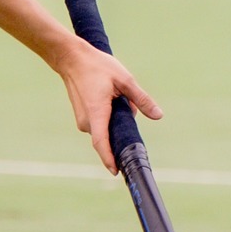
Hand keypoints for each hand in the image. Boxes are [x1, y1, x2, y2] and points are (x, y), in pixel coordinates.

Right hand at [60, 36, 160, 170]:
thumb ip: (141, 99)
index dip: (109, 159)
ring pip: (105, 129)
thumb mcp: (125, 80)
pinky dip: (109, 116)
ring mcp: (82, 120)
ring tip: (116, 94)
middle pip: (109, 136)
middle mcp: (87, 121)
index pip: (102, 143)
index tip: (117, 172)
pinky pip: (100, 124)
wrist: (72, 59)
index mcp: (97, 113)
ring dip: (116, 119)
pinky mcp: (82, 117)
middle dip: (123, 126)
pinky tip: (110, 96)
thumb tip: (158, 115)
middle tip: (126, 102)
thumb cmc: (97, 67)